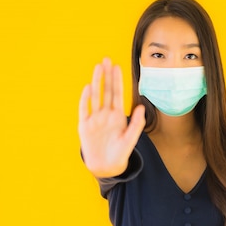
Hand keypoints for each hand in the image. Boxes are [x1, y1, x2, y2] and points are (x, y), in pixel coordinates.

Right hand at [78, 58, 145, 176]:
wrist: (106, 166)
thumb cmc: (120, 153)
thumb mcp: (130, 139)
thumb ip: (136, 124)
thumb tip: (141, 106)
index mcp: (117, 115)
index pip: (117, 94)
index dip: (117, 80)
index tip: (117, 66)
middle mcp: (106, 114)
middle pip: (106, 91)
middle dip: (106, 75)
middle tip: (106, 59)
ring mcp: (95, 118)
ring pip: (95, 96)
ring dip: (96, 82)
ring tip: (98, 67)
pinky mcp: (84, 125)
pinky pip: (84, 109)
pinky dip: (85, 99)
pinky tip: (88, 87)